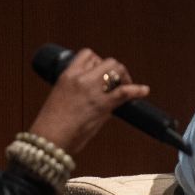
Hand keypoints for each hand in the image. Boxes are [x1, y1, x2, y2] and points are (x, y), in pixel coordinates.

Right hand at [27, 48, 151, 155]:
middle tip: (117, 81)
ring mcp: (92, 90)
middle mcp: (81, 78)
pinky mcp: (102, 105)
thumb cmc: (52, 124)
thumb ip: (78, 92)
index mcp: (67, 75)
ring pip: (116, 69)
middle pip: (106, 61)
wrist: (50, 139)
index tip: (100, 71)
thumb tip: (98, 96)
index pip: (87, 55)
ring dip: (124, 76)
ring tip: (127, 85)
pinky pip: (124, 92)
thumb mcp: (60, 98)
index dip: (97, 61)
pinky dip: (137, 90)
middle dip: (114, 69)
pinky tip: (143, 91)